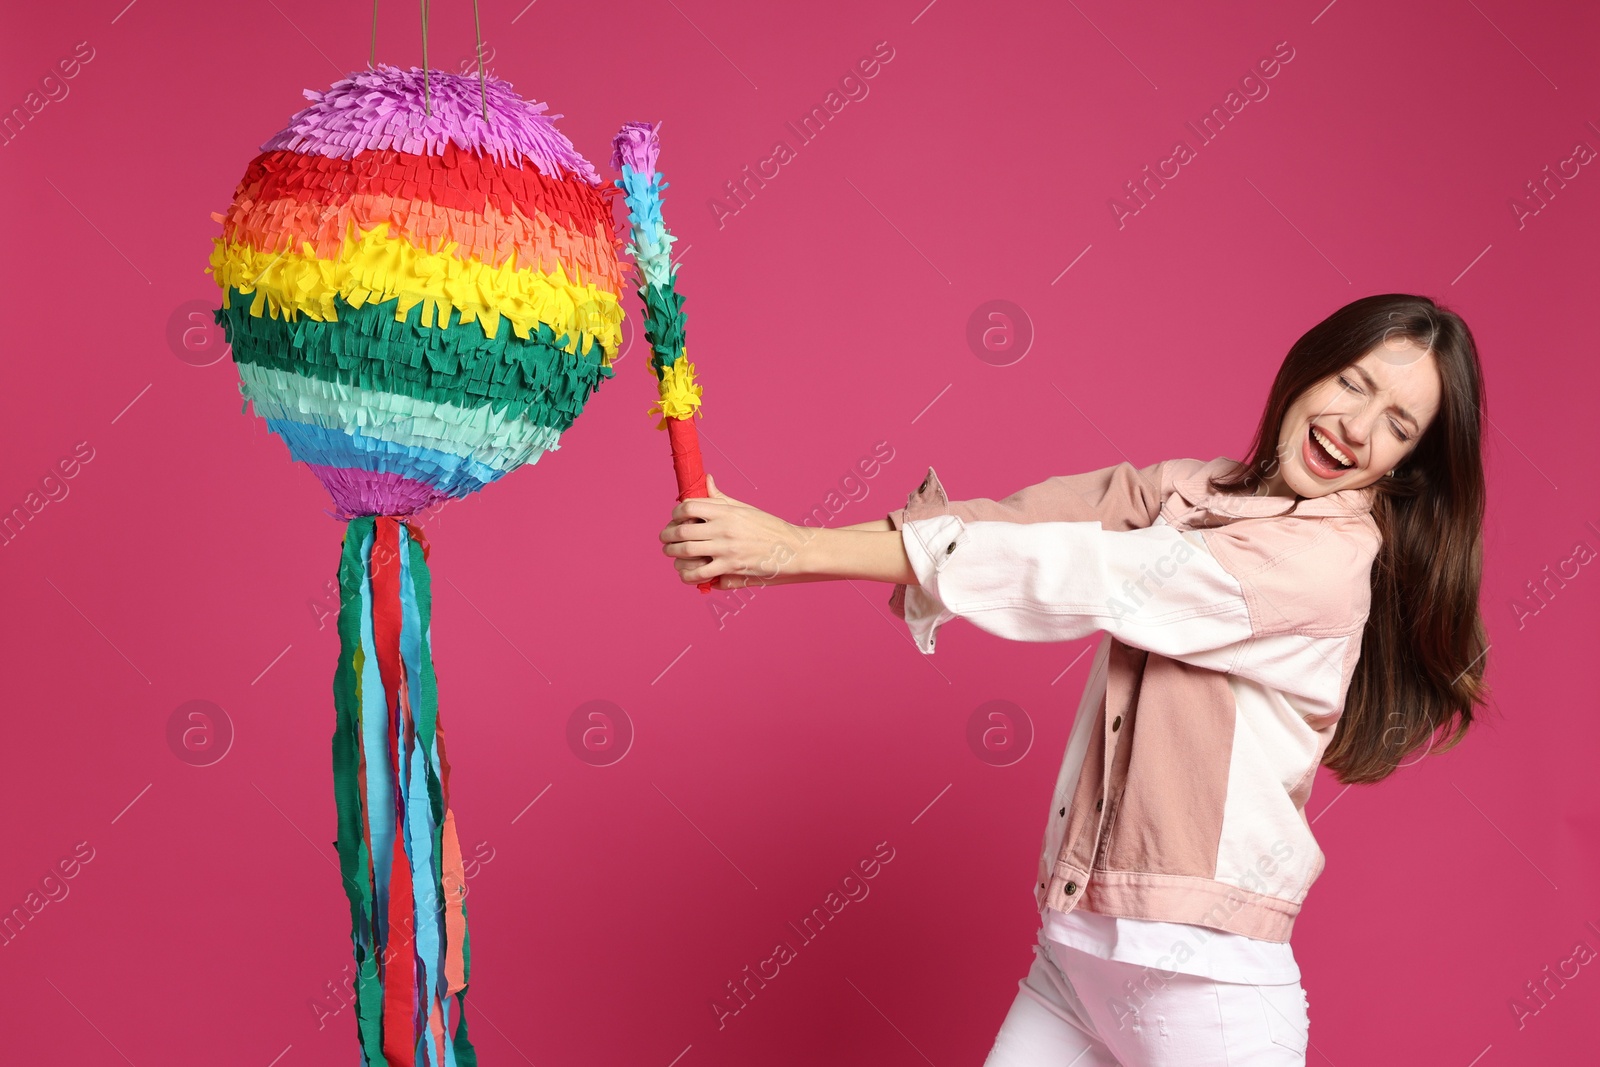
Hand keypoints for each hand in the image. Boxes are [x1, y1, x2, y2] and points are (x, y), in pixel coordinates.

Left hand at [659, 474, 813, 589]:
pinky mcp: (731, 569)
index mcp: (728, 512)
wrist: (793, 550)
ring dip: (673, 555)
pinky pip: (699, 574)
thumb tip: (707, 480)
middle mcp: (725, 529)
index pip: (689, 506)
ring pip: (686, 552)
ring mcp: (727, 550)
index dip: (676, 512)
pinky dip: (686, 575)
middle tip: (665, 539)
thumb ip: (721, 498)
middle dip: (667, 535)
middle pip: (682, 530)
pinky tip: (686, 573)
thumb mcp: (745, 509)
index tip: (675, 518)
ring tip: (673, 555)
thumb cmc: (769, 528)